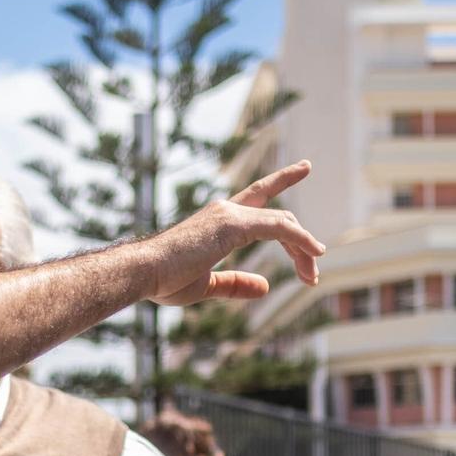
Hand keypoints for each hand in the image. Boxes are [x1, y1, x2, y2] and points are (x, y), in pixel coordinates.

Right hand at [148, 162, 323, 306]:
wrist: (142, 272)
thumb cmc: (164, 279)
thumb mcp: (207, 285)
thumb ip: (236, 283)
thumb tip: (265, 287)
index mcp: (219, 220)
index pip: (258, 195)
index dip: (282, 180)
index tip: (305, 168)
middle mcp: (226, 210)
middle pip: (279, 219)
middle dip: (301, 243)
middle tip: (312, 275)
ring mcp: (229, 214)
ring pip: (283, 224)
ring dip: (303, 250)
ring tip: (311, 278)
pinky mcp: (233, 224)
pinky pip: (278, 228)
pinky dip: (300, 240)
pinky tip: (314, 254)